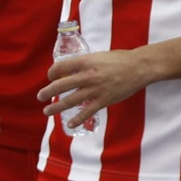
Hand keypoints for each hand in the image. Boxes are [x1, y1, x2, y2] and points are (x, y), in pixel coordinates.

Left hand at [38, 47, 152, 130]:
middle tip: (40, 96)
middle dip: (47, 92)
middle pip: (60, 85)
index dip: (52, 72)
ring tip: (47, 111)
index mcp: (85, 62)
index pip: (60, 67)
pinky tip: (70, 124)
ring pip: (69, 101)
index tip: (50, 76)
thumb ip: (85, 63)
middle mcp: (87, 76)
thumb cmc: (120, 59)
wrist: (139, 68)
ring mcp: (95, 90)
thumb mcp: (99, 56)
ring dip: (56, 107)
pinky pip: (86, 112)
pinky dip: (77, 119)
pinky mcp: (103, 100)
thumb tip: (72, 70)